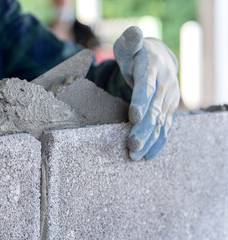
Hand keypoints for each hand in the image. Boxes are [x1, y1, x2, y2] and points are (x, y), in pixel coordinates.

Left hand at [113, 26, 179, 160]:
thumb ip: (131, 41)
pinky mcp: (169, 109)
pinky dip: (159, 142)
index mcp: (152, 69)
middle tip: (131, 146)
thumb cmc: (136, 54)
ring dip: (149, 140)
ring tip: (135, 156)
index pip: (147, 86)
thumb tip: (134, 32)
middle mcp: (164, 85)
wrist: (158, 59)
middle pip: (154, 110)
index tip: (134, 116)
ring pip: (160, 122)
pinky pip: (166, 127)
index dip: (141, 101)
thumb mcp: (129, 45)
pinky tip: (149, 155)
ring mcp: (169, 99)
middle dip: (143, 129)